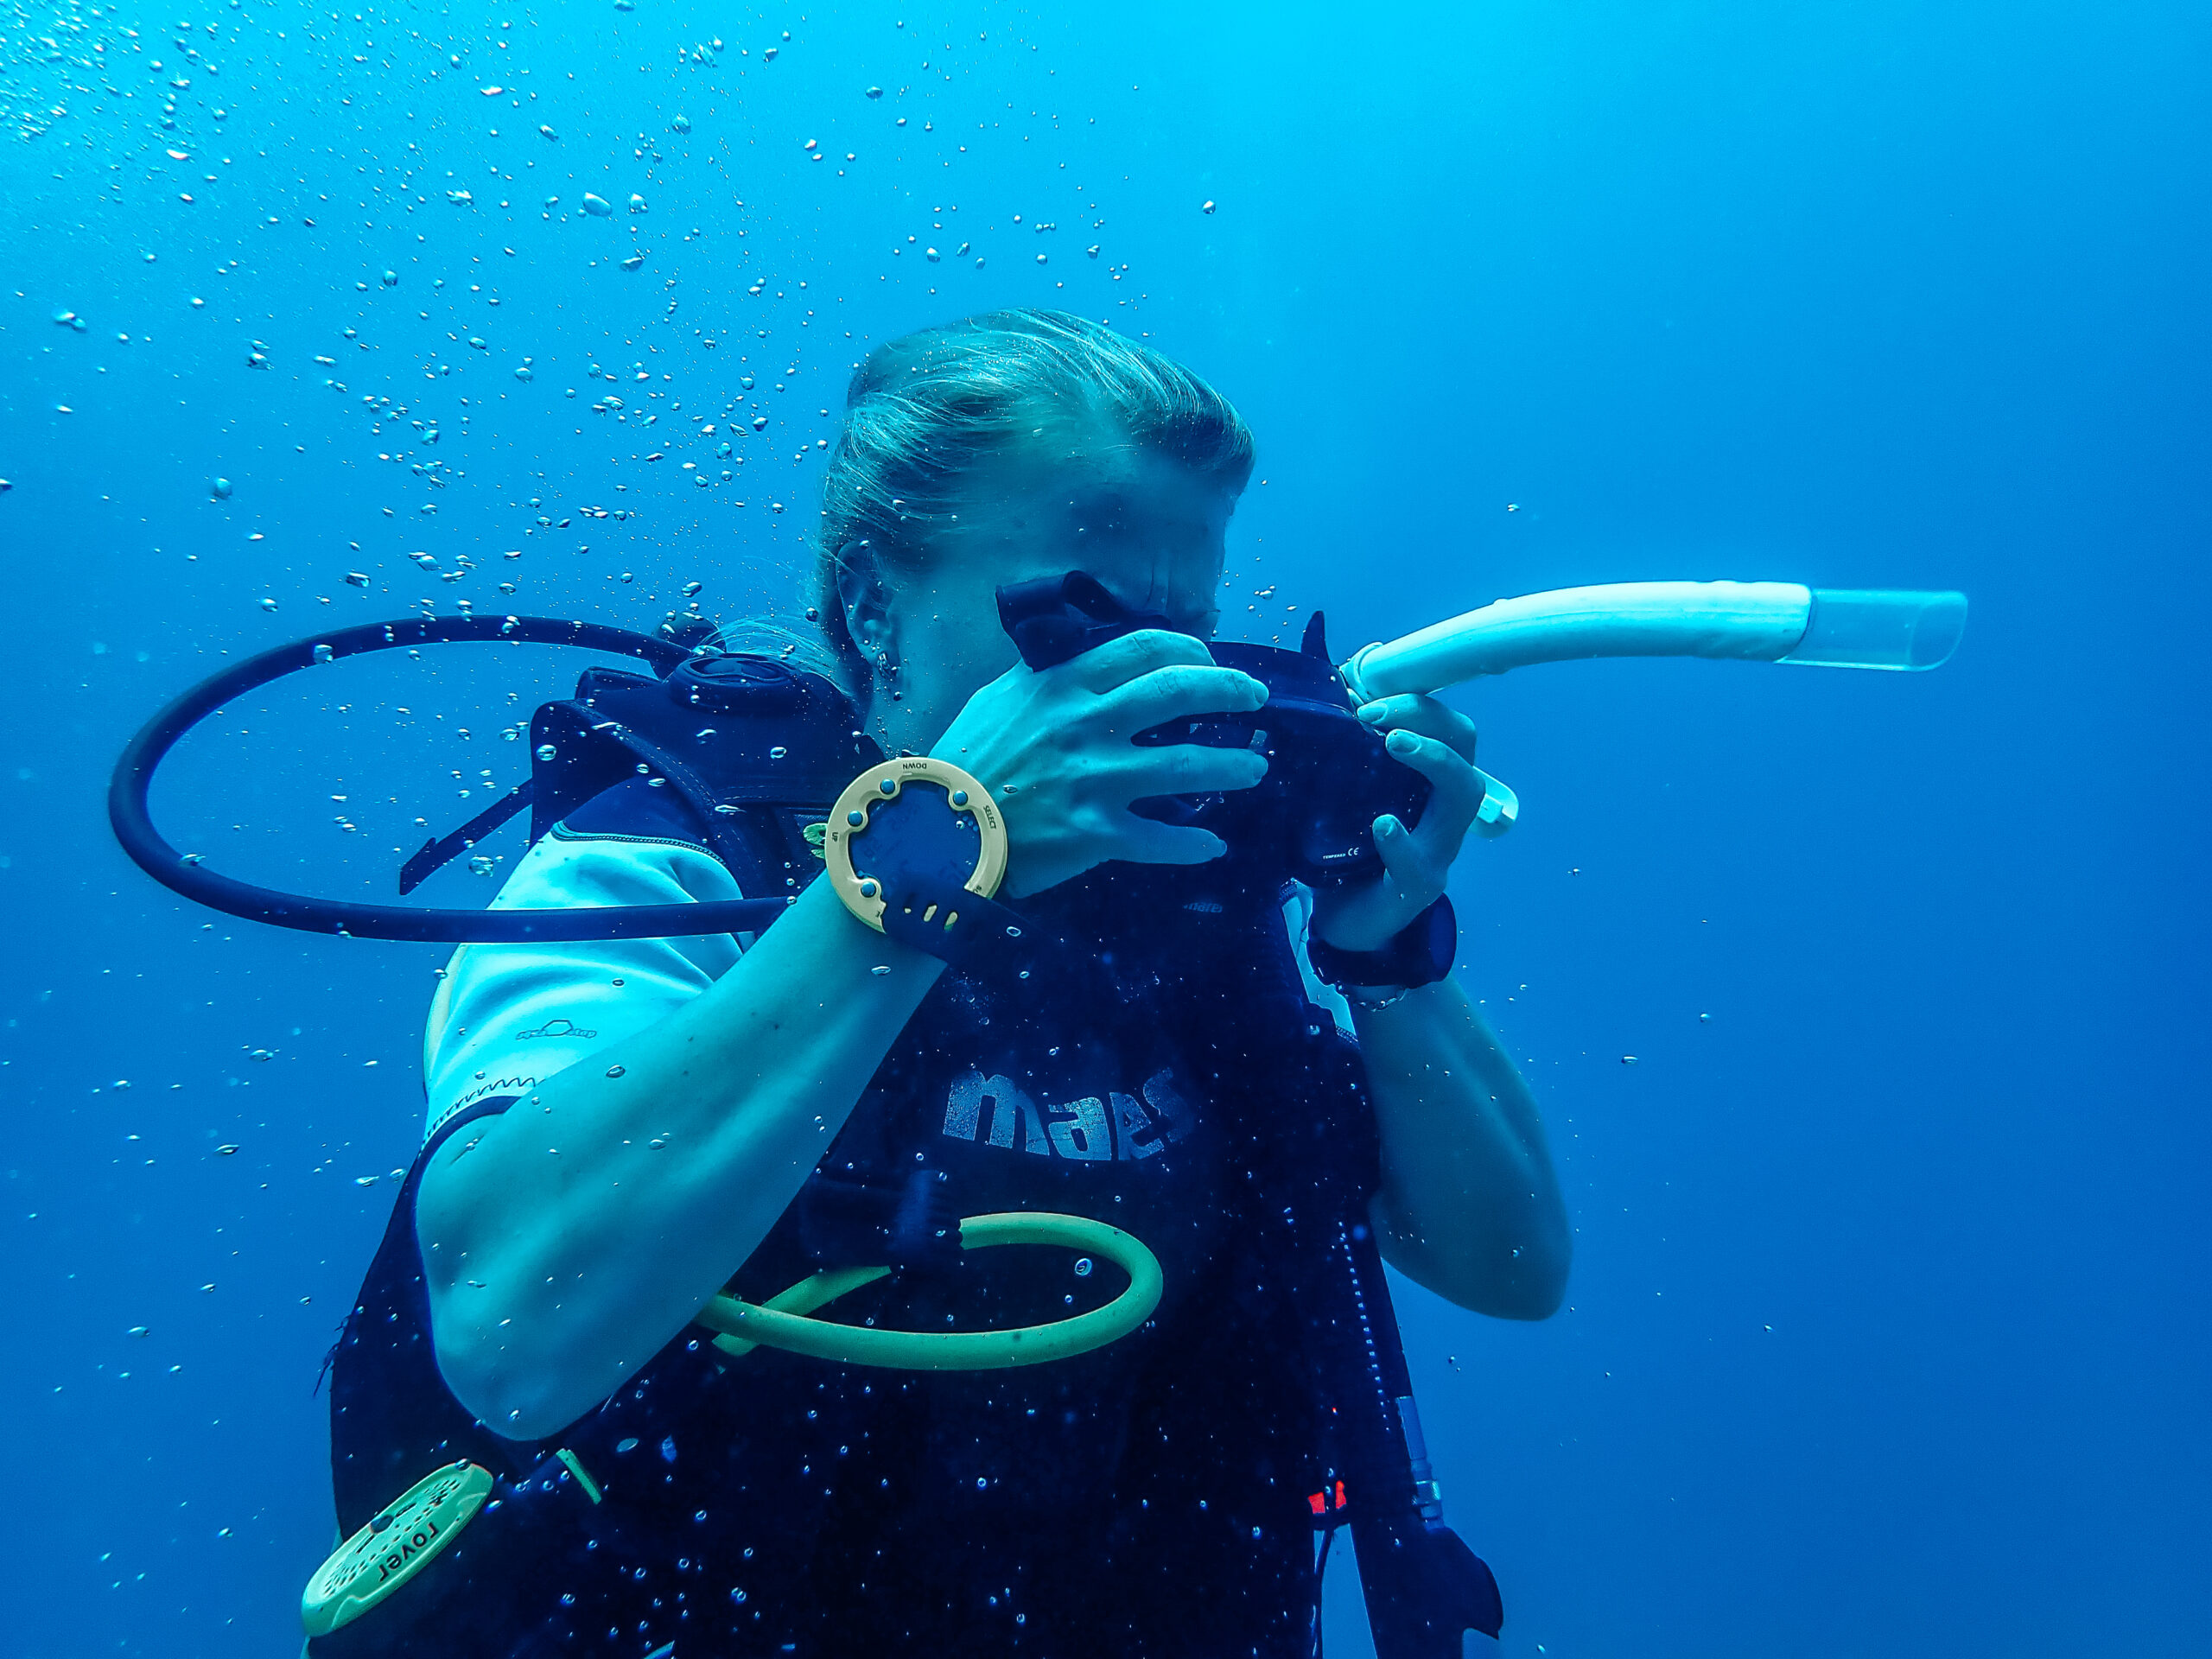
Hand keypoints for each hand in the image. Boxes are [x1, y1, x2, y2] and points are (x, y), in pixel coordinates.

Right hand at [931, 630, 1269, 897]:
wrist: (934, 828)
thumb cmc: (964, 759)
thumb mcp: (999, 698)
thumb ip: (1047, 675)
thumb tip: (1086, 657)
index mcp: (1063, 685)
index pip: (1146, 648)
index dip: (1192, 648)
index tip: (1211, 658)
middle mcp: (1086, 725)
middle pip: (1180, 693)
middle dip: (1231, 691)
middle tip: (1257, 700)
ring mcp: (1094, 780)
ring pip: (1187, 767)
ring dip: (1232, 766)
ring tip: (1255, 768)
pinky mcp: (1095, 834)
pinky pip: (1160, 839)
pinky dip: (1192, 844)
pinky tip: (1212, 845)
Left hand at [1310, 694, 1486, 951]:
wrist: (1348, 922)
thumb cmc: (1349, 850)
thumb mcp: (1347, 794)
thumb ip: (1346, 753)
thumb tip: (1326, 692)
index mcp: (1431, 785)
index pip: (1449, 728)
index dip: (1416, 705)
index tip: (1363, 699)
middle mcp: (1444, 812)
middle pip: (1465, 750)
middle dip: (1426, 721)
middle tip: (1374, 717)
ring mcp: (1438, 850)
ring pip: (1462, 796)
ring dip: (1433, 760)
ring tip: (1394, 744)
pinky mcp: (1415, 888)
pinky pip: (1418, 863)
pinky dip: (1401, 842)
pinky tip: (1383, 825)